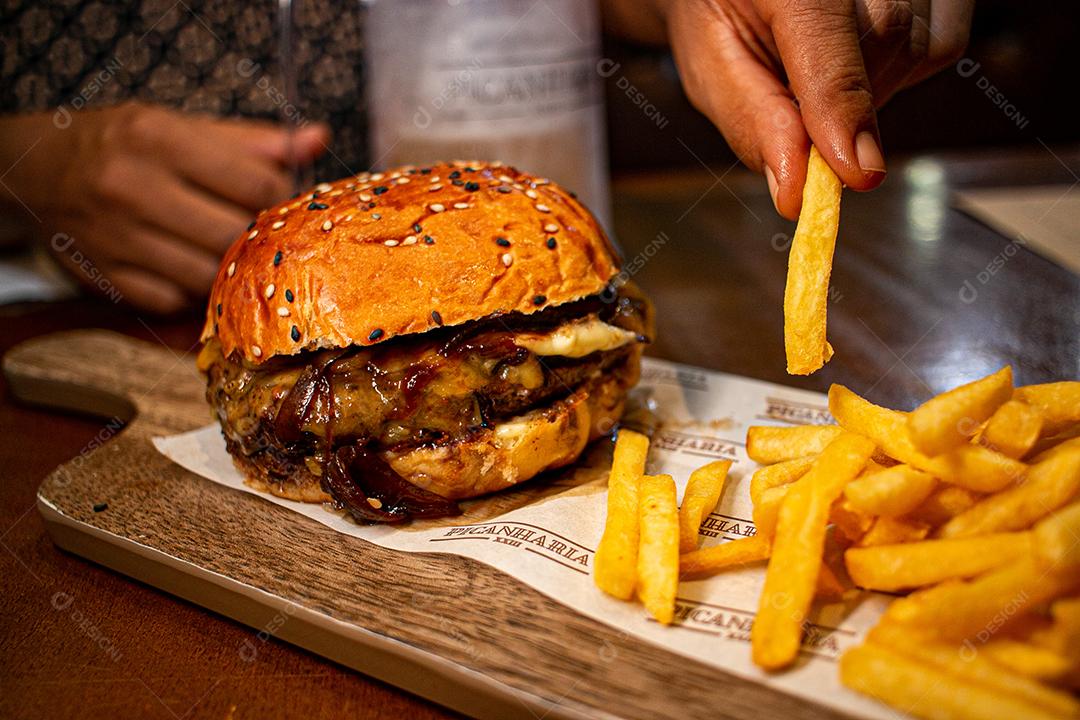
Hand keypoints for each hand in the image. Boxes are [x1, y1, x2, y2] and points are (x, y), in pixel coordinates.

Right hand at [0, 103, 327, 311]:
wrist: (36, 170)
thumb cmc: (124, 144)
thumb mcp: (182, 127)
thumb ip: (251, 140)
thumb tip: (316, 140)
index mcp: (160, 139)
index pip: (254, 182)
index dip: (280, 196)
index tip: (278, 199)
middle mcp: (134, 187)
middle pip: (233, 234)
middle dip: (257, 237)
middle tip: (259, 231)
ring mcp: (117, 236)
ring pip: (206, 274)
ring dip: (227, 269)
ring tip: (228, 250)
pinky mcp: (106, 274)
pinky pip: (172, 300)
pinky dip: (190, 291)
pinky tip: (191, 267)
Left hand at [605, 0, 973, 217]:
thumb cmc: (715, 6)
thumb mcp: (710, 61)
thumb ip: (750, 120)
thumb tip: (794, 191)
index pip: (833, 43)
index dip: (846, 113)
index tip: (856, 176)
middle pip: (890, 39)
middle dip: (851, 106)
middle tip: (801, 117)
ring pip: (923, 45)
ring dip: (877, 87)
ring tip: (816, 75)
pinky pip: (942, 38)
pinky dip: (906, 66)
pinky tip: (857, 59)